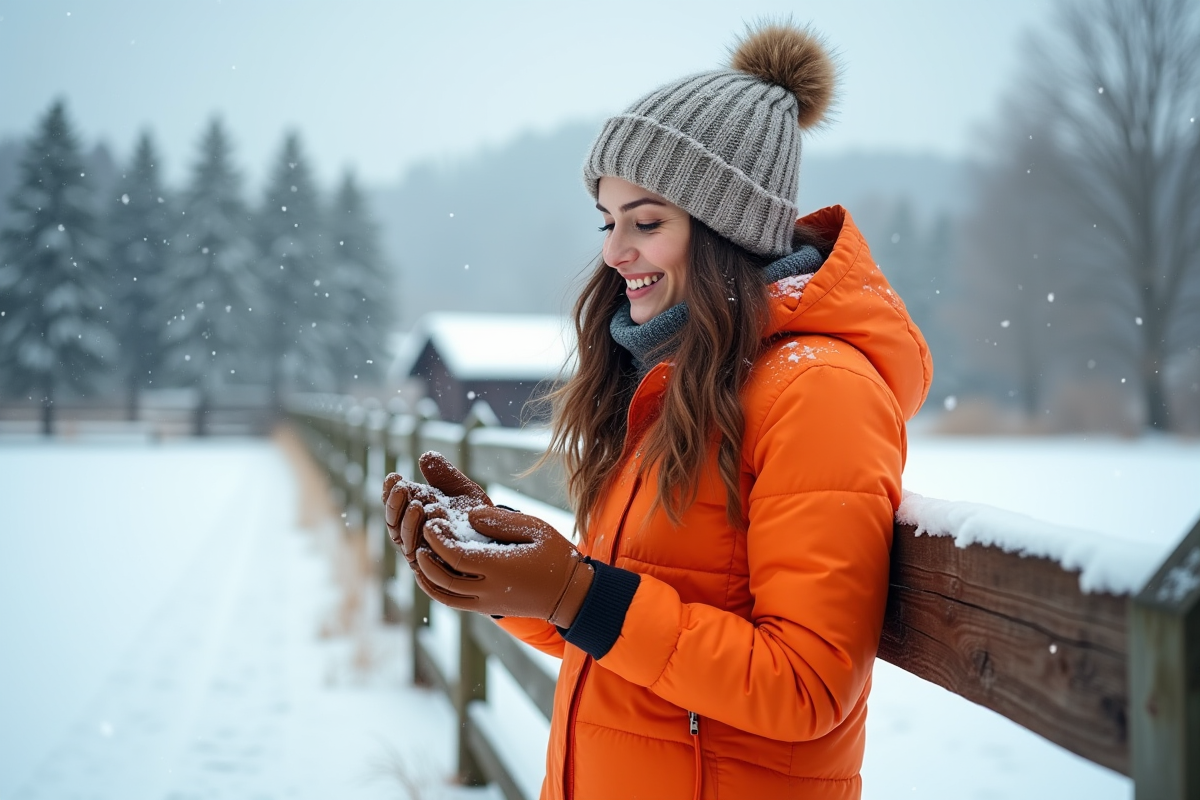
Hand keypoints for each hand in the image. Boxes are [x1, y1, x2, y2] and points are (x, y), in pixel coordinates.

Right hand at [383, 452, 492, 572]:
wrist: (499, 538)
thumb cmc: (476, 513)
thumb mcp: (460, 489)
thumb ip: (443, 474)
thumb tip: (425, 456)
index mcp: (415, 511)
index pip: (395, 502)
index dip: (391, 490)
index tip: (394, 476)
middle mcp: (414, 532)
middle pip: (395, 521)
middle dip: (395, 504)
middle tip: (401, 487)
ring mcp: (422, 551)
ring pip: (404, 541)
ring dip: (408, 523)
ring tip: (417, 506)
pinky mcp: (433, 569)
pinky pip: (422, 560)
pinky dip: (424, 545)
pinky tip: (429, 531)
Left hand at [415, 506, 594, 625]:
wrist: (569, 594)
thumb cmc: (555, 555)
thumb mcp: (535, 529)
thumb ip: (502, 521)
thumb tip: (470, 515)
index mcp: (500, 568)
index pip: (456, 556)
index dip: (438, 539)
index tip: (432, 521)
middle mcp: (489, 590)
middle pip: (444, 578)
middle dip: (428, 556)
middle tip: (421, 534)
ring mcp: (486, 603)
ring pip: (444, 595)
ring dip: (426, 576)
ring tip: (419, 554)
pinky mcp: (487, 608)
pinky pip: (453, 603)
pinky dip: (436, 590)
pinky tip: (431, 574)